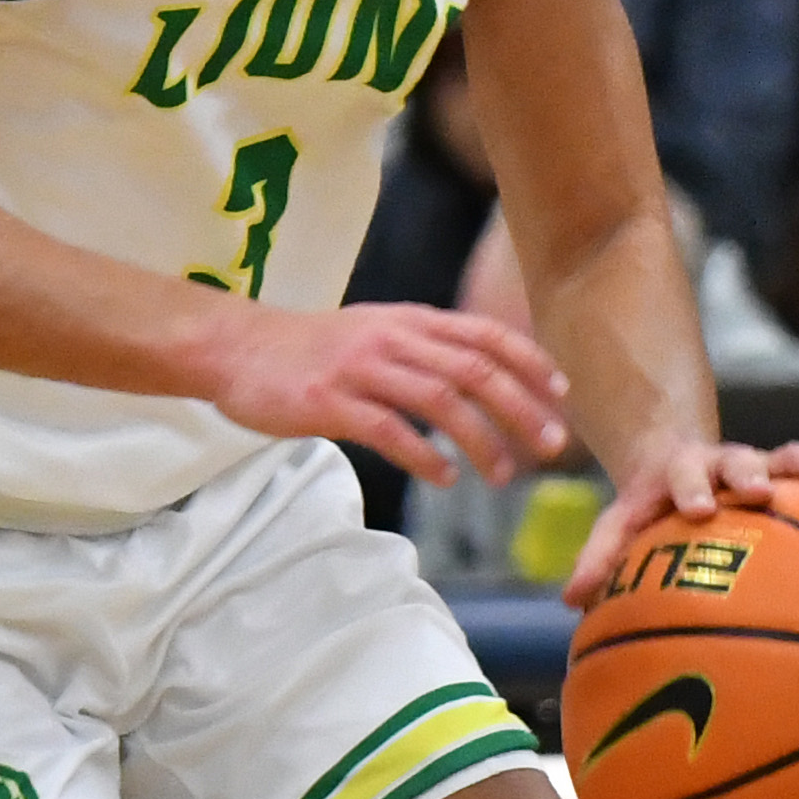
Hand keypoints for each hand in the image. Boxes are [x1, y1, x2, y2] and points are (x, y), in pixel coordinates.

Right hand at [205, 301, 576, 485]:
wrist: (237, 348)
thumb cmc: (309, 349)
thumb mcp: (374, 332)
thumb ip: (423, 348)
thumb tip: (480, 377)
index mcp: (408, 321)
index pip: (484, 335)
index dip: (529, 363)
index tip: (561, 395)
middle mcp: (391, 339)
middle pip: (474, 369)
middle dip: (521, 408)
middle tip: (550, 446)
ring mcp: (359, 369)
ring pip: (439, 400)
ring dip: (480, 440)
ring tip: (502, 474)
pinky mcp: (328, 401)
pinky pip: (388, 429)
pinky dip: (424, 456)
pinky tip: (444, 478)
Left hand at [562, 437, 798, 609]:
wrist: (684, 461)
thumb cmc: (653, 506)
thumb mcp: (623, 523)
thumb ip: (602, 556)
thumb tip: (572, 601)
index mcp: (683, 473)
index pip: (684, 475)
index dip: (691, 488)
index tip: (698, 508)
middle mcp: (728, 463)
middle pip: (743, 458)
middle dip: (752, 472)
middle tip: (762, 490)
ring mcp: (771, 465)